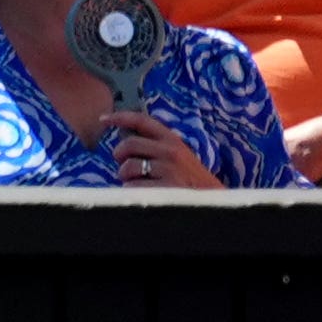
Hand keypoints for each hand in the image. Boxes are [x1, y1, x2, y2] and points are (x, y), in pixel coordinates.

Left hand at [103, 111, 220, 189]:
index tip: (103, 119)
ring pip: (129, 167)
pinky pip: (133, 187)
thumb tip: (126, 142)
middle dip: (120, 155)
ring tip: (136, 183)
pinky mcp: (167, 188)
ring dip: (125, 176)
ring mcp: (169, 170)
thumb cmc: (193, 182)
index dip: (120, 116)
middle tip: (124, 166)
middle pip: (129, 144)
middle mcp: (171, 152)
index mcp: (174, 142)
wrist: (217, 204)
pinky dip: (131, 191)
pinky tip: (142, 194)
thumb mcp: (181, 158)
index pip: (143, 121)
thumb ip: (159, 147)